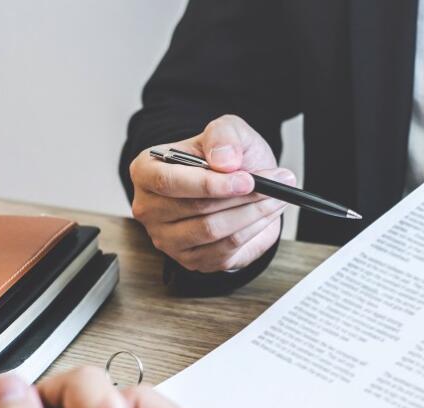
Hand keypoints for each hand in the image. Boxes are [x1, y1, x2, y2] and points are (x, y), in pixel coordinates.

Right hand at [130, 114, 294, 272]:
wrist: (239, 184)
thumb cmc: (225, 159)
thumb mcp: (227, 131)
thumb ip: (223, 136)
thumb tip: (225, 161)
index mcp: (146, 172)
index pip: (169, 182)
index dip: (211, 183)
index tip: (247, 180)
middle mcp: (150, 209)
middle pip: (197, 209)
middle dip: (242, 197)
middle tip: (275, 186)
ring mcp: (168, 239)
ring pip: (213, 231)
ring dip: (252, 214)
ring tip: (276, 197)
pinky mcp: (192, 260)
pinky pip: (225, 251)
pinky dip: (252, 231)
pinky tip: (266, 215)